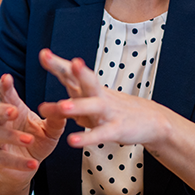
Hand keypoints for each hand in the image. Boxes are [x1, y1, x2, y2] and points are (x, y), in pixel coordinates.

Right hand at [0, 73, 65, 182]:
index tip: (6, 78)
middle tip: (14, 111)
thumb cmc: (37, 142)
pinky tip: (33, 164)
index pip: (5, 95)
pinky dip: (18, 162)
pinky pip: (3, 159)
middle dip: (2, 110)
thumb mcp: (50, 130)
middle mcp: (0, 123)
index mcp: (13, 110)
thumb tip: (65, 107)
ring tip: (30, 140)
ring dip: (13, 137)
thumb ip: (56, 119)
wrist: (26, 167)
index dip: (4, 86)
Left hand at [37, 48, 169, 149]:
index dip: (57, 63)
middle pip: (84, 79)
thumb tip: (43, 108)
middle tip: (51, 60)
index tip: (43, 54)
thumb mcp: (91, 102)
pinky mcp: (116, 129)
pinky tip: (73, 141)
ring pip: (92, 105)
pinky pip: (100, 134)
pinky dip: (87, 137)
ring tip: (62, 106)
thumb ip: (68, 103)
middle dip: (69, 69)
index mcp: (89, 88)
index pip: (73, 72)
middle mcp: (98, 95)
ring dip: (77, 105)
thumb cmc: (114, 110)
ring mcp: (108, 111)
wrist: (151, 121)